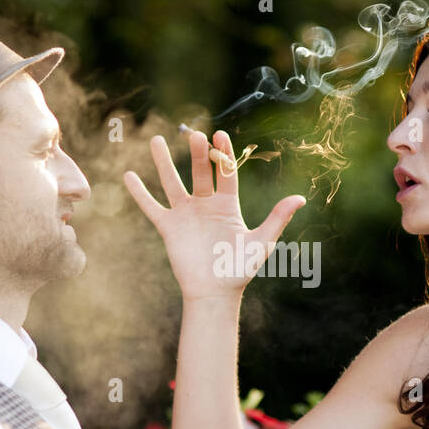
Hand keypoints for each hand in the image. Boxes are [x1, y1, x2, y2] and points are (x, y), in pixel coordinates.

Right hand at [123, 128, 305, 301]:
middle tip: (194, 135)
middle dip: (197, 154)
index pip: (226, 173)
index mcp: (228, 206)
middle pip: (200, 172)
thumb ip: (278, 218)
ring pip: (172, 183)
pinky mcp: (169, 227)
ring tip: (156, 140)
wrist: (215, 293)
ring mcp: (186, 215)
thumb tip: (300, 198)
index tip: (219, 135)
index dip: (223, 154)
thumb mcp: (262, 242)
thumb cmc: (240, 270)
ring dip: (163, 162)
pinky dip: (140, 193)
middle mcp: (206, 205)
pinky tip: (128, 175)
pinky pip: (151, 206)